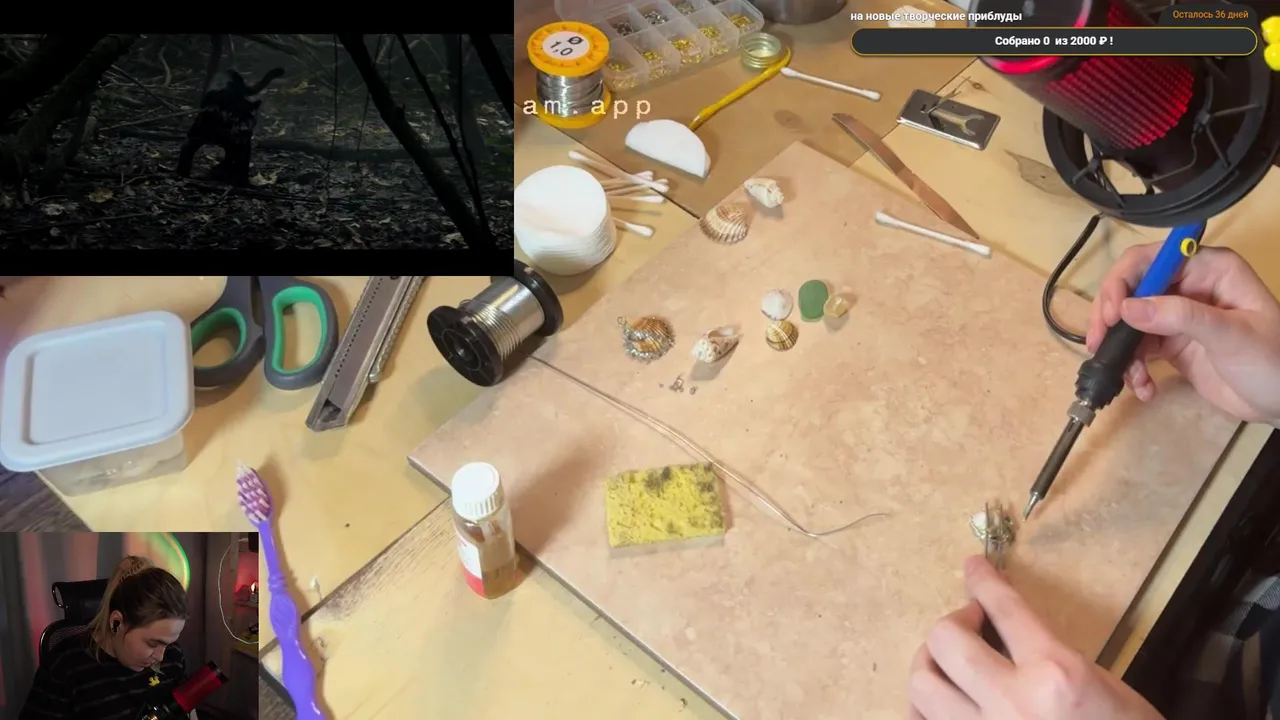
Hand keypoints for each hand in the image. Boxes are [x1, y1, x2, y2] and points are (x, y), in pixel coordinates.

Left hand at [907, 556, 1162, 719]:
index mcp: (1055, 675)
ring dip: (932, 666)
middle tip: (970, 626)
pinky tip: (941, 705)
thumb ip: (1046, 655)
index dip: (984, 582)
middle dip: (954, 623)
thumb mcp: (1100, 685)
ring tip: (950, 668)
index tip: (973, 568)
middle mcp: (1012, 703)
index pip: (1005, 610)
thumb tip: (1000, 634)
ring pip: (922, 684)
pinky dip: (923, 710)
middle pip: (946, 639)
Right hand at [1086, 244, 1279, 425]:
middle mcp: (1188, 286)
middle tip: (1099, 344)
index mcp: (1208, 269)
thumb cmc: (1272, 361)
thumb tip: (1126, 309)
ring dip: (1120, 348)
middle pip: (1130, 289)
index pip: (1150, 261)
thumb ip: (1180, 317)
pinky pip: (1137, 349)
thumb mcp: (1230, 335)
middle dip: (1111, 317)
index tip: (1112, 314)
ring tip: (1125, 375)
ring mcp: (1177, 316)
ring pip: (1129, 321)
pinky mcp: (1171, 344)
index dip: (1123, 282)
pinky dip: (1133, 369)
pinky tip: (1144, 387)